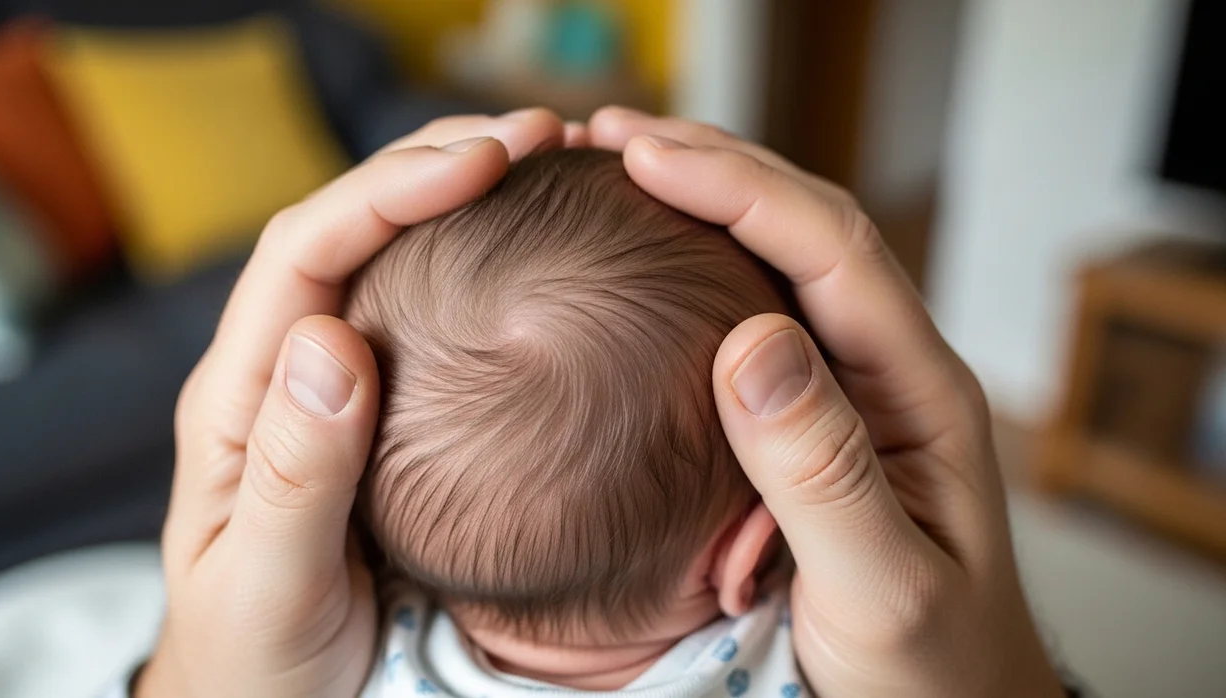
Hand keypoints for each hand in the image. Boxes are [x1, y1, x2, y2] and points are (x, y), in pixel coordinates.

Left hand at [136, 109, 565, 697]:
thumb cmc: (255, 656)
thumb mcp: (271, 582)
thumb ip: (294, 475)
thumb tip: (333, 342)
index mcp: (240, 397)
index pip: (304, 251)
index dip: (389, 190)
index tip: (483, 162)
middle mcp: (283, 370)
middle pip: (348, 227)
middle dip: (433, 164)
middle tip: (539, 135)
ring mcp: (332, 387)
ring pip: (388, 257)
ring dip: (458, 196)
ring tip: (548, 163)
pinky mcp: (379, 412)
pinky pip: (424, 313)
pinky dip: (475, 261)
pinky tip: (529, 247)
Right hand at [587, 108, 1062, 697]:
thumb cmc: (932, 669)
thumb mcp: (883, 590)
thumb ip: (825, 476)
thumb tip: (752, 341)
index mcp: (919, 395)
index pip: (832, 252)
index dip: (738, 188)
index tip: (642, 156)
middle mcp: (894, 371)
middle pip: (813, 228)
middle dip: (718, 166)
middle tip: (613, 134)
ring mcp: (860, 390)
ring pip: (790, 258)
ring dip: (715, 198)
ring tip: (627, 163)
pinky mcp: (823, 418)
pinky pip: (770, 311)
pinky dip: (711, 261)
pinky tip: (664, 251)